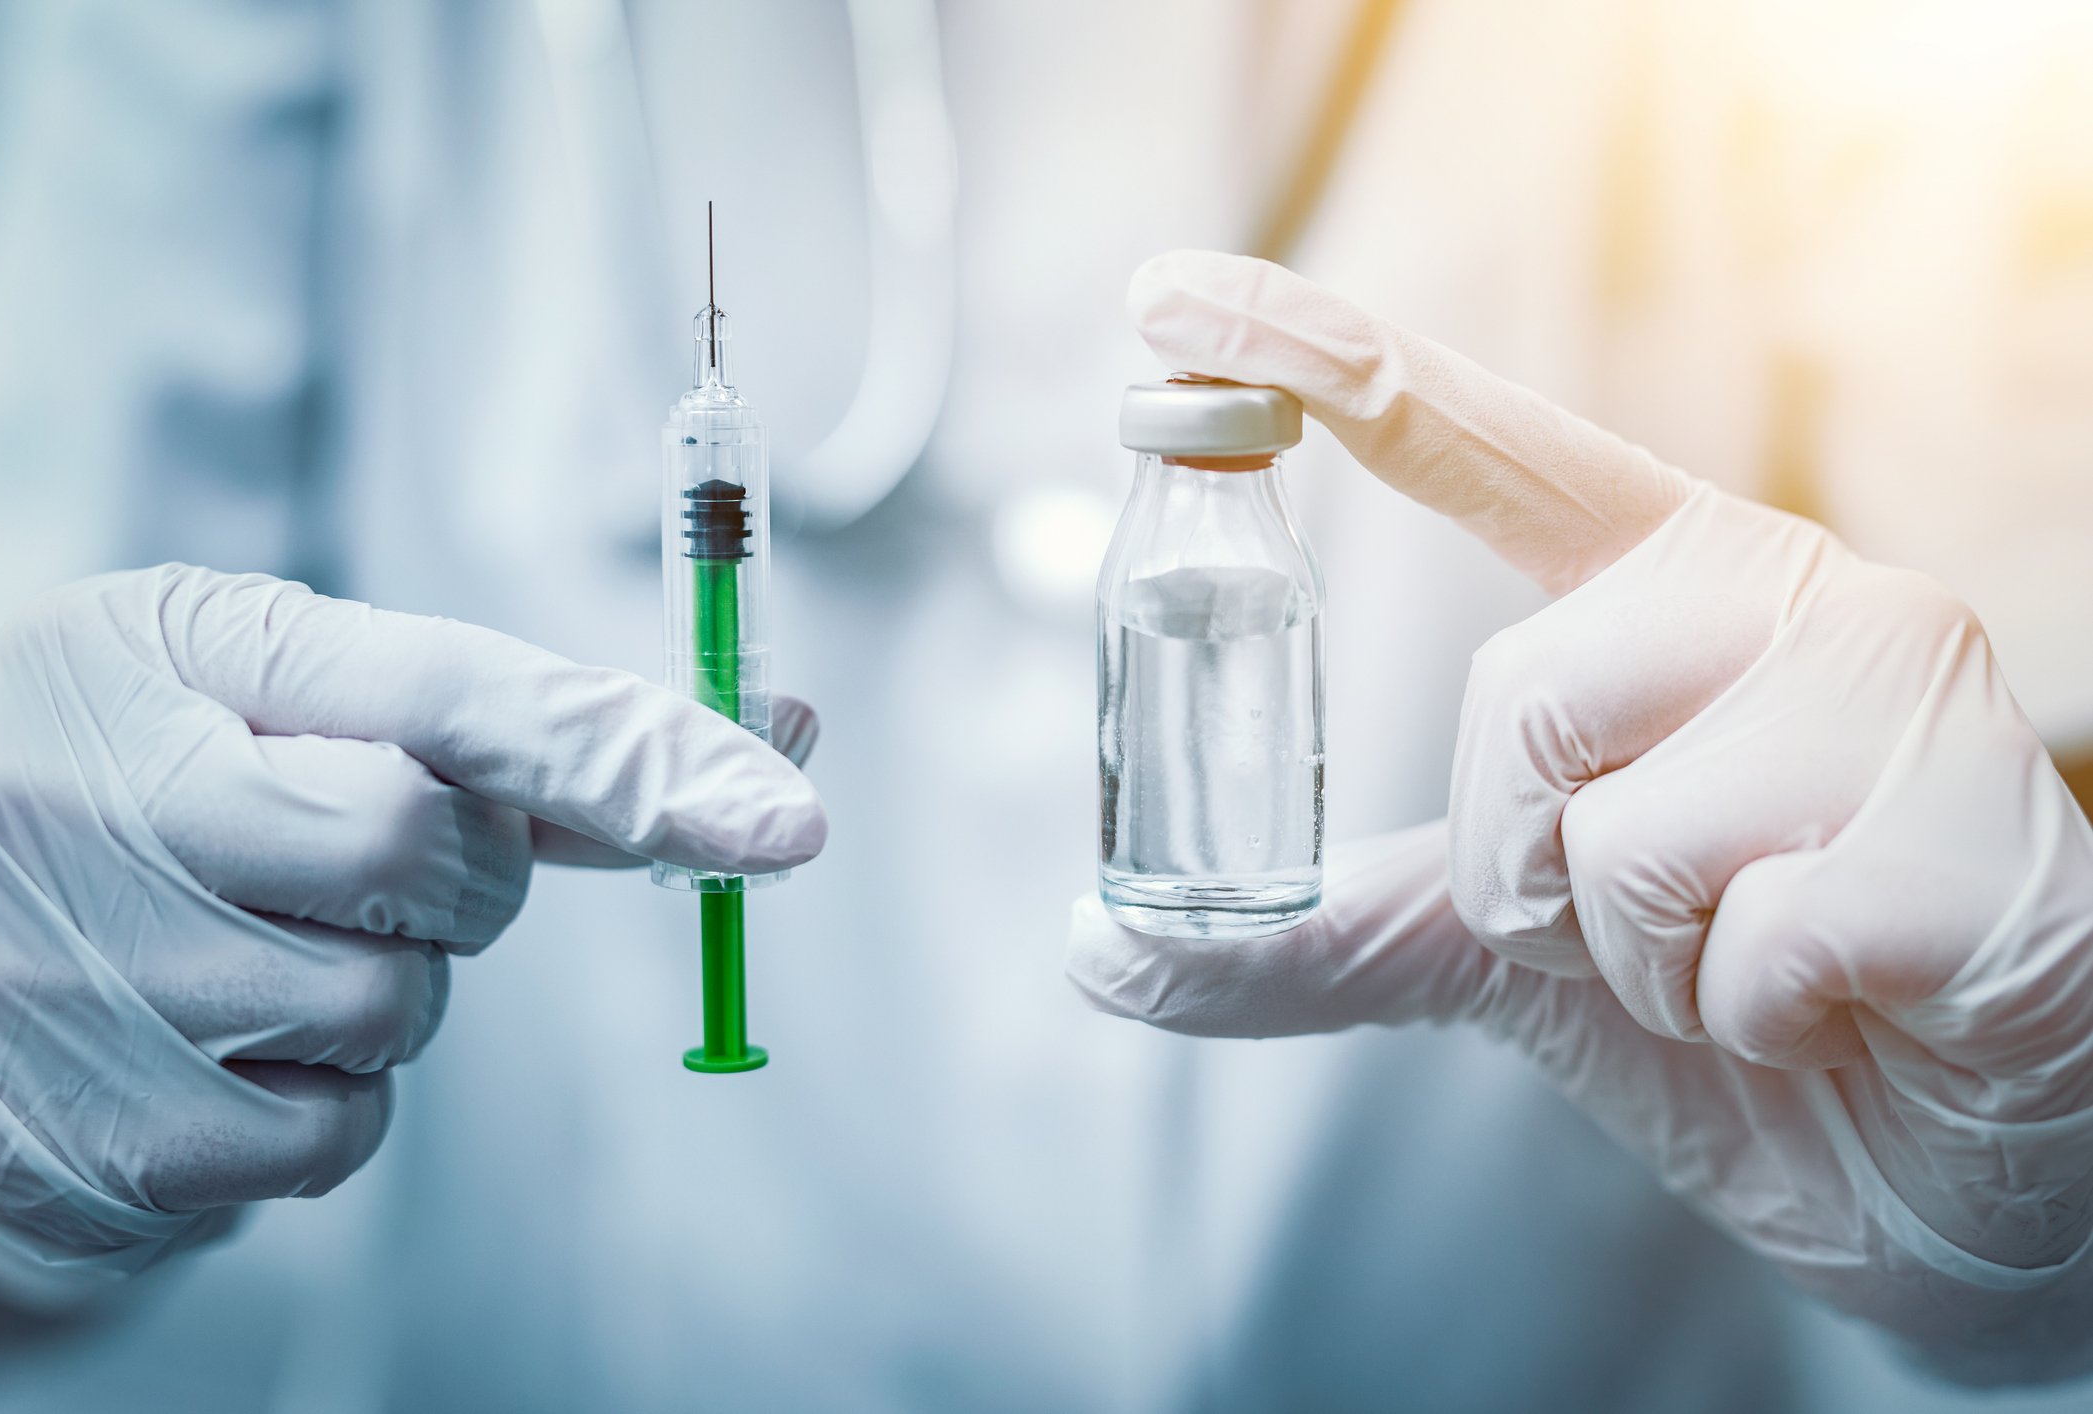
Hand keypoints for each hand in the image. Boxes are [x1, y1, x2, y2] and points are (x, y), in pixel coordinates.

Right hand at [0, 565, 824, 1307]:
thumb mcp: (268, 686)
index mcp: (159, 654)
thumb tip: (757, 736)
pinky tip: (226, 1042)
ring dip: (385, 987)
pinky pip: (333, 1138)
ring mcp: (83, 989)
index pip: (452, 701)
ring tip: (255, 944)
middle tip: (355, 854)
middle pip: (445, 863)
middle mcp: (98, 808)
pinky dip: (324, 1097)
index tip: (788, 814)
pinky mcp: (95, 1147)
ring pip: (401, 1011)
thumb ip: (500, 721)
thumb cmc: (134, 778)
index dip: (637, 755)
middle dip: (460, 870)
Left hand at [1070, 251, 2092, 1381]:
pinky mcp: (1984, 827)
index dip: (1318, 360)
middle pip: (1521, 695)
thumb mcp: (1510, 958)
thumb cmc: (1747, 1013)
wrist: (1963, 1156)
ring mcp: (1899, 689)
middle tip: (1649, 928)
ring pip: (1627, 835)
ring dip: (1652, 966)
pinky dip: (1766, 1022)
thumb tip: (1102, 951)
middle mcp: (1782, 591)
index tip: (1167, 298)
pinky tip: (1851, 1004)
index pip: (1480, 442)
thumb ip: (1330, 932)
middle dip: (1538, 874)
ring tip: (1760, 965)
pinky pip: (1761, 947)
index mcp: (1662, 588)